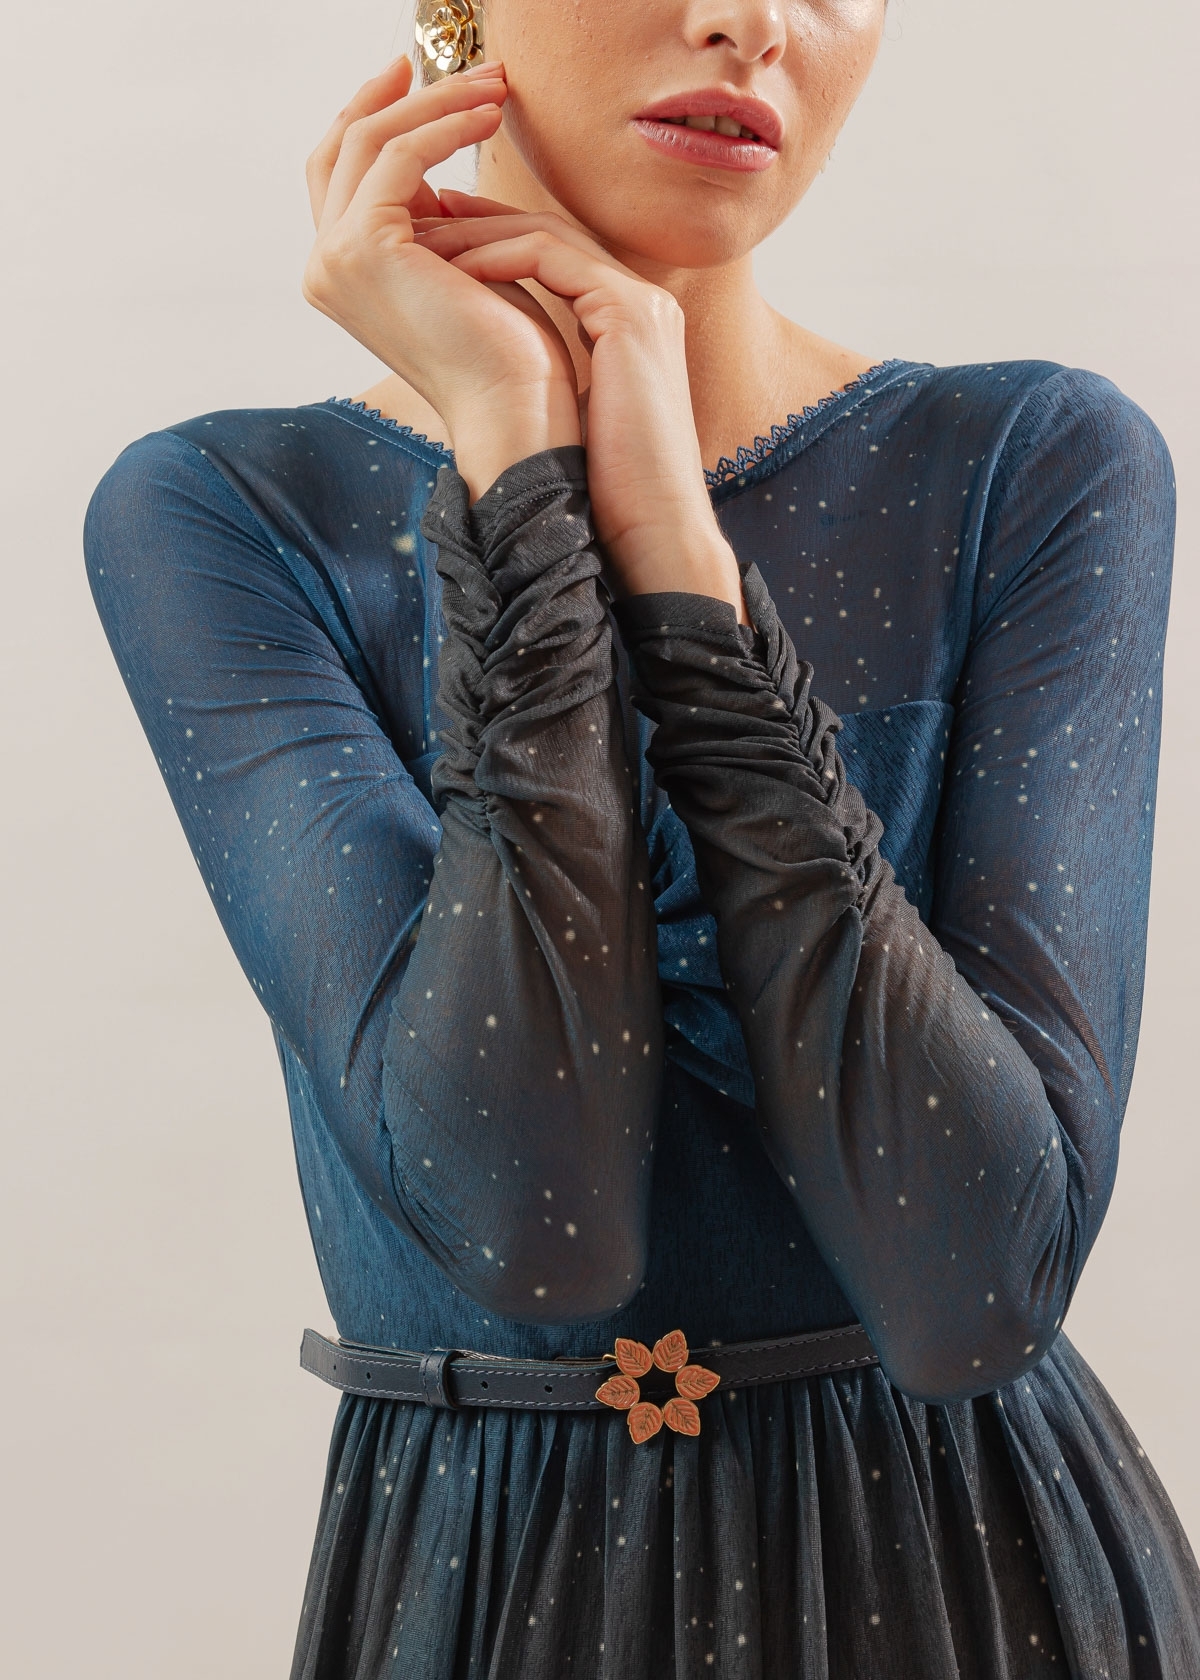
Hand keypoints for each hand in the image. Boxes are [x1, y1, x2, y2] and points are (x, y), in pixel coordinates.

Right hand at [304, 58, 579, 498]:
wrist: (516, 407)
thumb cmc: (508, 354)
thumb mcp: (461, 272)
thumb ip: (434, 230)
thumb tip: (438, 186)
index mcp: (342, 277)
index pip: (343, 174)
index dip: (378, 118)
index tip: (421, 78)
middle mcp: (325, 267)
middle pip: (344, 147)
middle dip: (403, 97)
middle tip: (467, 67)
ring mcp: (335, 258)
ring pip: (372, 142)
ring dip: (436, 103)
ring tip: (496, 86)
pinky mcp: (364, 247)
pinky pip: (399, 158)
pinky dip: (444, 127)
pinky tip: (488, 117)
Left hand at [416, 197, 744, 615]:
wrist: (656, 530)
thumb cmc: (611, 494)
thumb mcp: (572, 419)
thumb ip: (549, 379)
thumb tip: (488, 374)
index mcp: (631, 326)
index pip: (557, 256)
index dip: (493, 240)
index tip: (437, 238)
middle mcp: (642, 303)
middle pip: (551, 230)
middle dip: (479, 217)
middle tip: (417, 213)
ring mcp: (642, 304)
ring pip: (547, 232)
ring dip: (478, 231)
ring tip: (421, 238)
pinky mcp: (630, 315)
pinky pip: (549, 256)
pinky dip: (496, 255)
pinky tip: (450, 270)